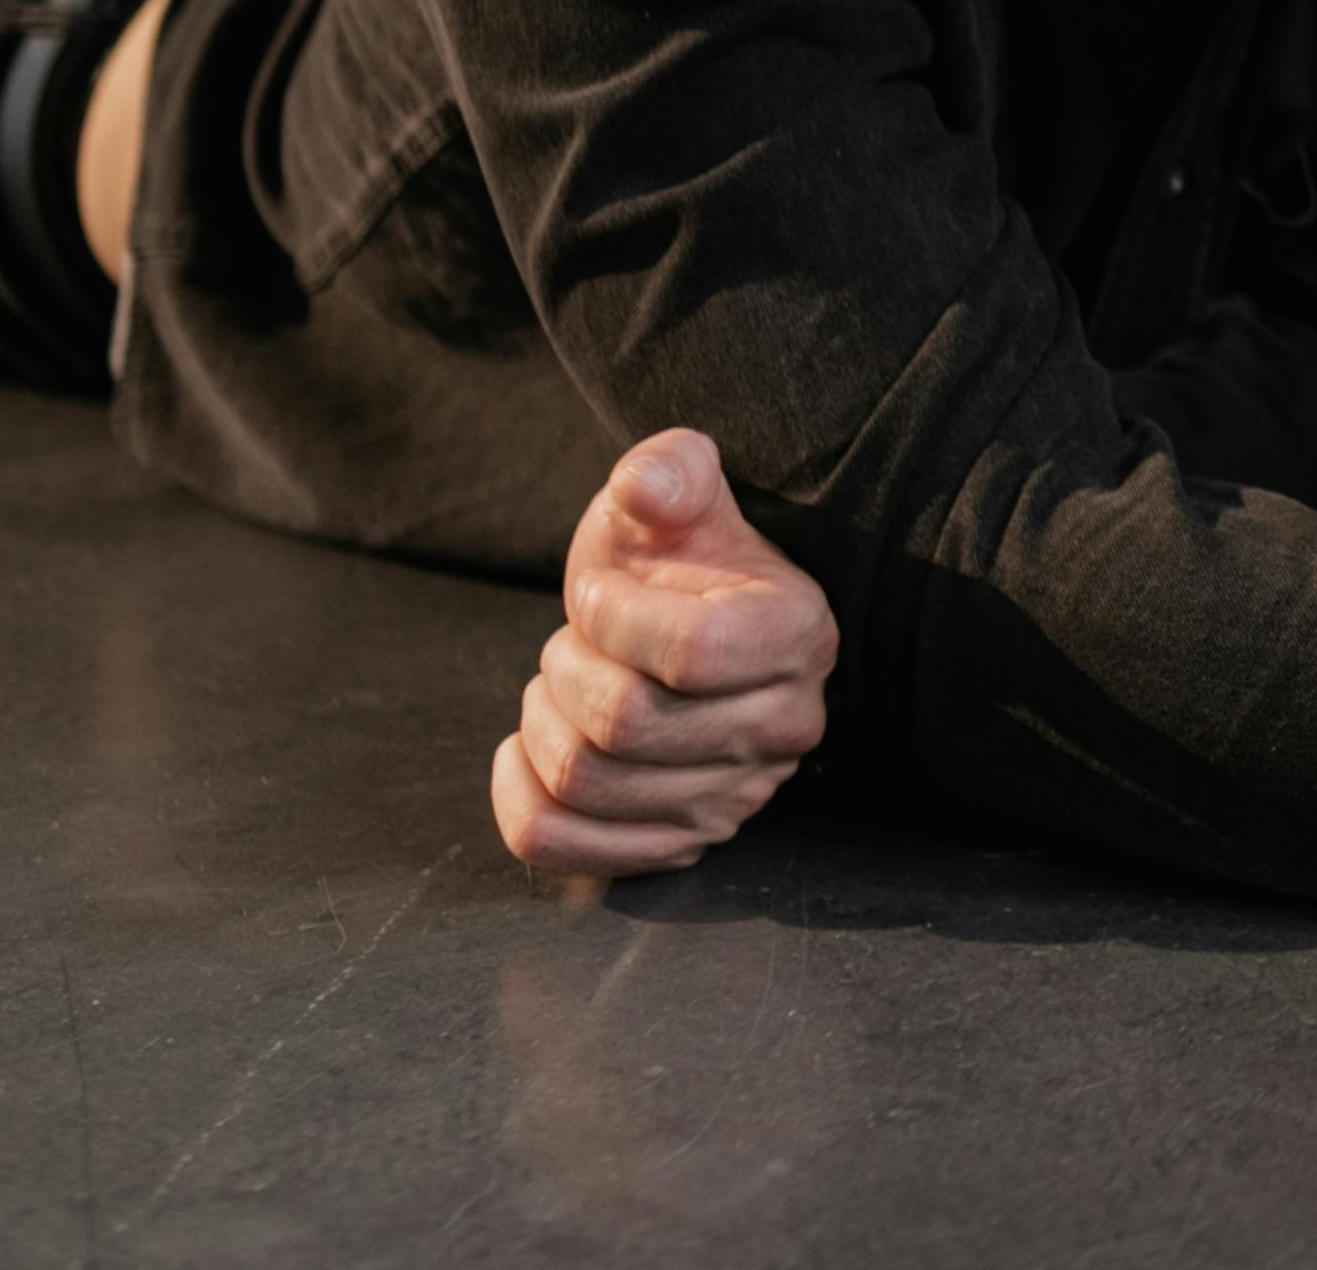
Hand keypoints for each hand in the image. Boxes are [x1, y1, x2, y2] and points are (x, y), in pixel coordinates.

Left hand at [489, 428, 836, 878]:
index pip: (692, 652)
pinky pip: (563, 846)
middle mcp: (784, 727)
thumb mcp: (677, 493)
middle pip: (627, 724)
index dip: (612, 617)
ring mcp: (735, 797)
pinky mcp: (679, 843)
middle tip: (572, 640)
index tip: (596, 591)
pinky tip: (527, 748)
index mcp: (799, 635)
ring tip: (560, 685)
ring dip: (540, 722)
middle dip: (565, 666)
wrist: (684, 627)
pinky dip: (517, 796)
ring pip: (585, 783)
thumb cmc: (679, 556)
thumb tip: (646, 486)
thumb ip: (668, 469)